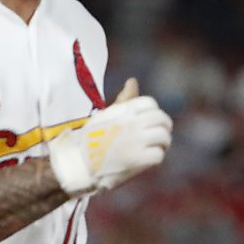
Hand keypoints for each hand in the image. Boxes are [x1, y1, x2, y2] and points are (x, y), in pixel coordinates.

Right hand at [47, 78, 172, 195]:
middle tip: (159, 136)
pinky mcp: (138, 159)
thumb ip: (123, 100)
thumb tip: (132, 81)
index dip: (153, 113)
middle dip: (164, 127)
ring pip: (163, 137)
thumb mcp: (106, 115)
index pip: (150, 104)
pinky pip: (159, 154)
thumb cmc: (92, 138)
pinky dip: (156, 157)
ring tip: (156, 147)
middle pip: (161, 119)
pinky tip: (148, 159)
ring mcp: (136, 141)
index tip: (148, 122)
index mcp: (124, 110)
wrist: (79, 162)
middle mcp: (132, 122)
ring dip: (163, 143)